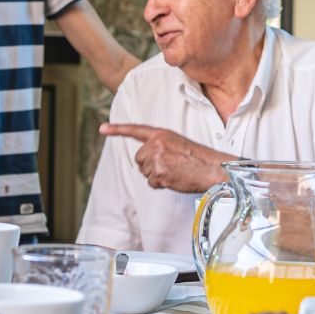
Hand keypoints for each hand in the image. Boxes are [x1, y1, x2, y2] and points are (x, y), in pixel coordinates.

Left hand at [100, 123, 229, 192]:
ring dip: (157, 175)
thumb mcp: (177, 143)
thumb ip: (160, 146)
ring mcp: (157, 158)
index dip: (117, 130)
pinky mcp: (159, 172)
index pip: (135, 130)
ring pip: (145, 172)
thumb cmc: (198, 158)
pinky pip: (152, 183)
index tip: (102, 129)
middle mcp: (156, 144)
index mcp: (161, 134)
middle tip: (170, 165)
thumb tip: (145, 159)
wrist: (212, 168)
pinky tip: (175, 179)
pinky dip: (161, 184)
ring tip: (175, 171)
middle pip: (139, 159)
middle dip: (150, 165)